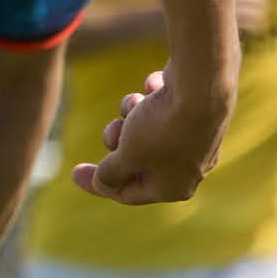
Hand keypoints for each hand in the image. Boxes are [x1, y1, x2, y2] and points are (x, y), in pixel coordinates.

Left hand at [72, 63, 227, 204]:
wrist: (203, 83)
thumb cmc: (162, 126)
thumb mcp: (126, 155)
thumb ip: (110, 173)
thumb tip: (102, 183)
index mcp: (174, 189)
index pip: (127, 194)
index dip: (97, 183)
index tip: (73, 173)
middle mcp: (189, 168)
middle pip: (136, 161)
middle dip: (118, 140)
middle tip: (114, 127)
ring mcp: (196, 139)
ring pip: (146, 130)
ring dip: (132, 114)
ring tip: (136, 101)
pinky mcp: (197, 111)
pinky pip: (163, 108)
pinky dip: (153, 96)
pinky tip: (157, 84)